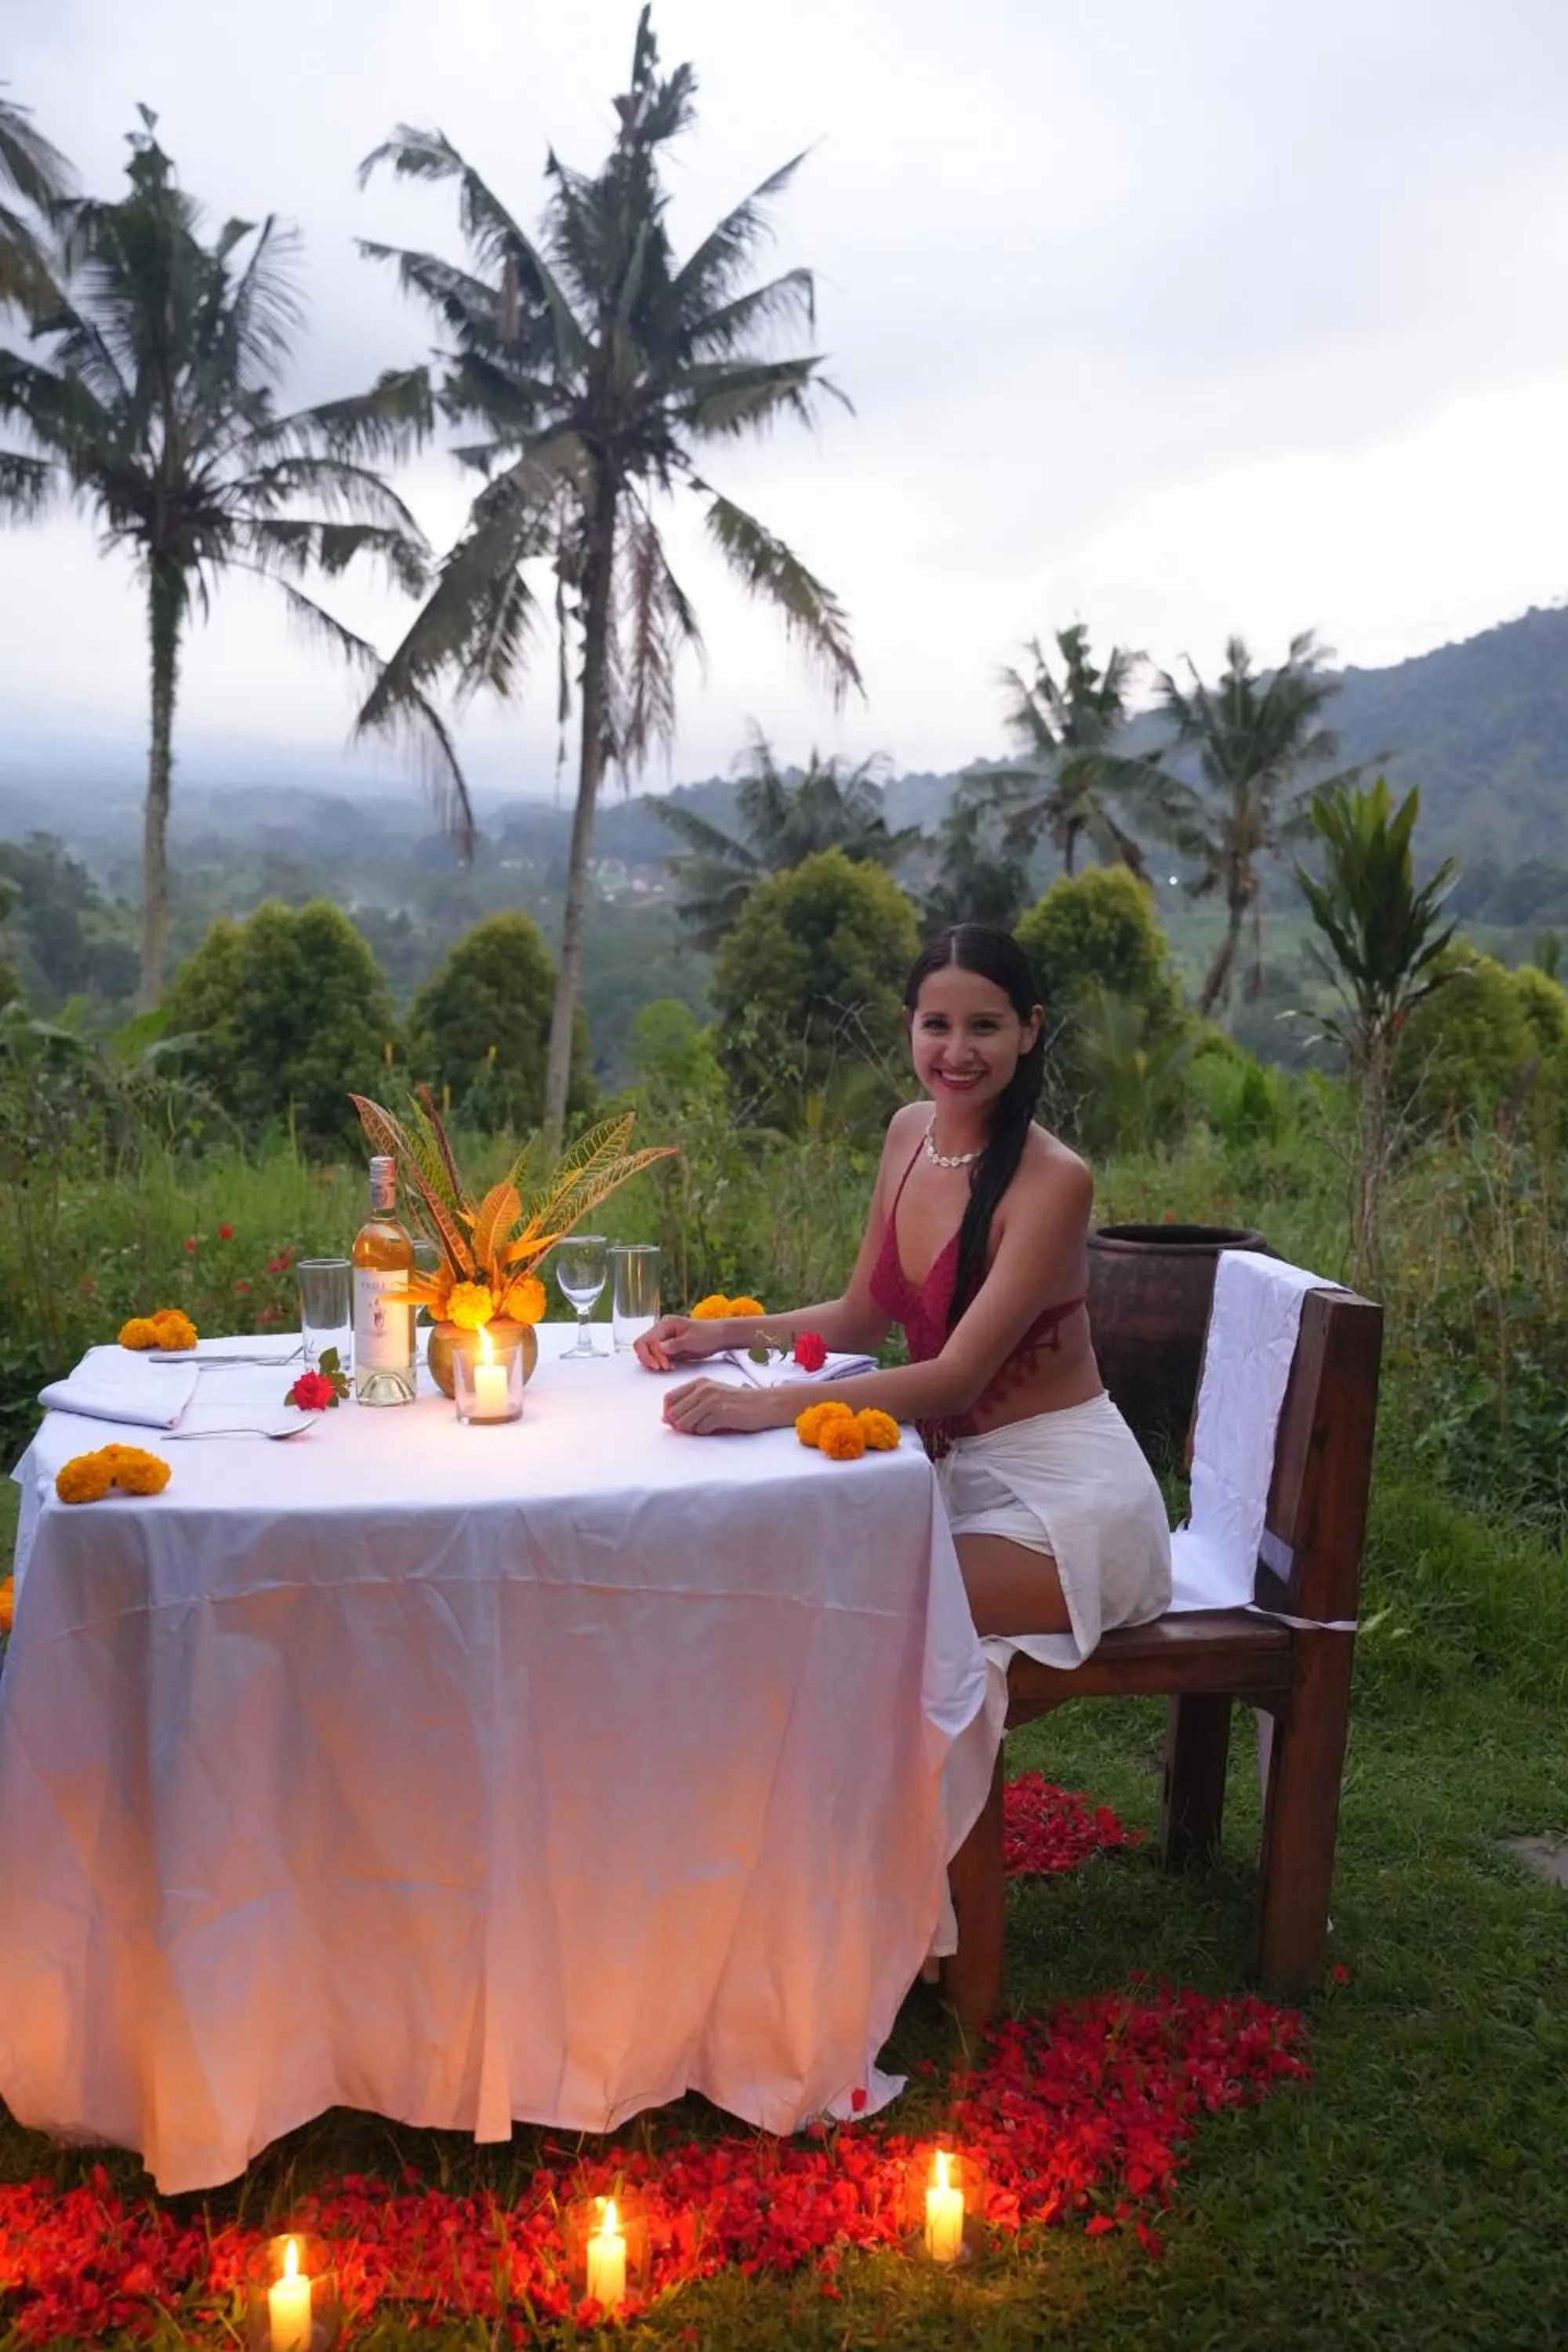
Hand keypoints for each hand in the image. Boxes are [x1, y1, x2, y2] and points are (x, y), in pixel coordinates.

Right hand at [634, 1314, 728, 1371]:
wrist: (718, 1337)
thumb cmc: (707, 1334)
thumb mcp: (692, 1340)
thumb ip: (675, 1344)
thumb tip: (660, 1348)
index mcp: (665, 1324)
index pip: (648, 1340)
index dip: (653, 1354)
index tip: (663, 1365)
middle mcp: (660, 1330)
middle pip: (642, 1344)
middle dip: (648, 1358)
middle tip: (663, 1368)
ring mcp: (663, 1339)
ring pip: (646, 1351)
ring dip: (653, 1361)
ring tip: (669, 1368)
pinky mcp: (667, 1348)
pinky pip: (655, 1356)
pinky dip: (659, 1363)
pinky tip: (671, 1367)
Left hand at [662, 1376, 780, 1435]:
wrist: (763, 1404)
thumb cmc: (737, 1402)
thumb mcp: (712, 1394)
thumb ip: (690, 1403)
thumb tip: (665, 1419)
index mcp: (699, 1382)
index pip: (669, 1398)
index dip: (668, 1413)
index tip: (675, 1422)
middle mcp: (703, 1389)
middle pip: (673, 1413)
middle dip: (679, 1425)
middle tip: (693, 1428)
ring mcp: (712, 1401)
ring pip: (684, 1423)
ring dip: (691, 1430)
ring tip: (706, 1427)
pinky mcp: (721, 1413)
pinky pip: (700, 1430)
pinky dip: (705, 1432)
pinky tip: (717, 1427)